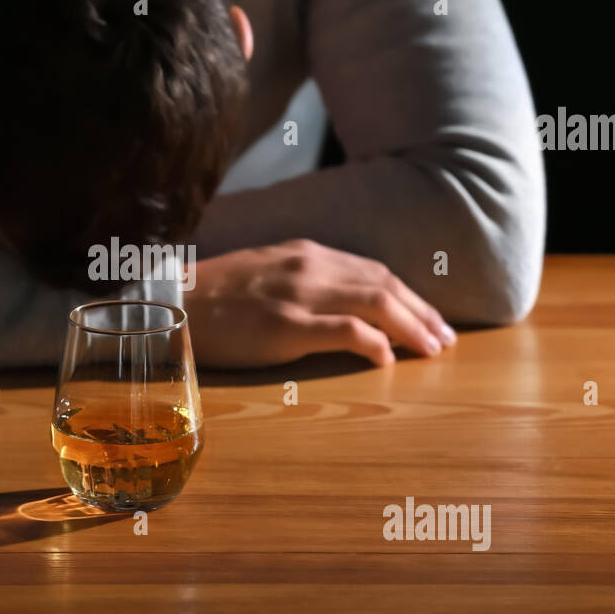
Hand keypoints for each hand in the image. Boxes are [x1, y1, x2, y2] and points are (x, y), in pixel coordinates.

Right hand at [184, 239, 454, 367]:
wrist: (169, 304)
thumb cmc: (211, 299)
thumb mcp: (263, 275)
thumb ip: (300, 283)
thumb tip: (335, 306)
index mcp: (305, 254)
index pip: (373, 270)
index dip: (409, 295)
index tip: (430, 318)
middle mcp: (309, 266)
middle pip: (384, 283)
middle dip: (421, 311)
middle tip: (445, 339)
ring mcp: (298, 294)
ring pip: (375, 301)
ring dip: (411, 327)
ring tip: (431, 350)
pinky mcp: (286, 324)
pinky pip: (345, 330)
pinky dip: (374, 342)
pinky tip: (388, 358)